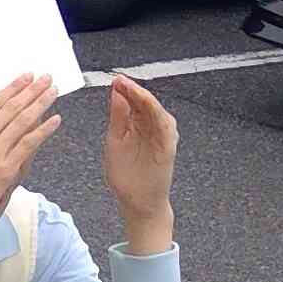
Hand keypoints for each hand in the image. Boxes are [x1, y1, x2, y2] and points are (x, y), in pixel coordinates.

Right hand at [0, 74, 61, 280]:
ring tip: (52, 90)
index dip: (12, 88)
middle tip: (45, 77)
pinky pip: (28, 144)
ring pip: (23, 122)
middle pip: (11, 108)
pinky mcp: (7, 169)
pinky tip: (55, 119)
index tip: (25, 78)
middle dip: (31, 90)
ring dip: (40, 103)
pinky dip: (43, 130)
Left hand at [101, 74, 177, 249]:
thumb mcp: (115, 141)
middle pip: (144, 102)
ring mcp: (161, 135)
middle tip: (120, 80)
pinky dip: (157, 115)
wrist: (138, 201)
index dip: (124, 89)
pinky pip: (165, 127)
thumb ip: (117, 117)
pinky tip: (148, 105)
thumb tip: (116, 92)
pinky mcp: (168, 146)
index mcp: (137, 123)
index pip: (132, 101)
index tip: (114, 80)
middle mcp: (151, 126)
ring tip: (131, 88)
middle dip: (133, 89)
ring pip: (155, 110)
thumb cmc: (127, 175)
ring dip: (144, 98)